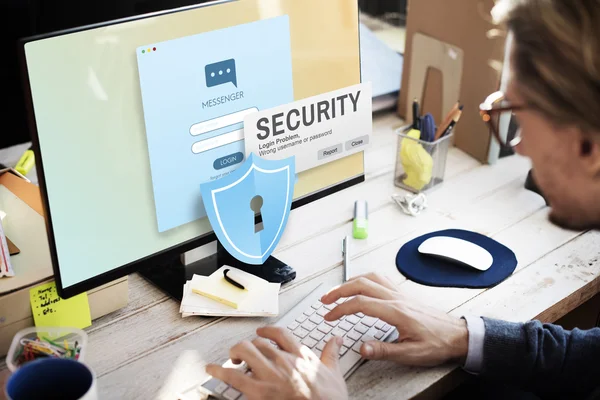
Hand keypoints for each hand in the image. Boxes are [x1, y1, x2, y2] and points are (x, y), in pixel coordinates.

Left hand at [206, 326, 347, 399]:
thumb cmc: (330, 399)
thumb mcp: (334, 373)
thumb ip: (331, 354)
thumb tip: (336, 340)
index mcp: (300, 355)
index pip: (279, 333)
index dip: (267, 331)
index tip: (261, 332)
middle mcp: (283, 360)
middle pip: (258, 342)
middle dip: (249, 346)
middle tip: (244, 353)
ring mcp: (270, 375)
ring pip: (245, 351)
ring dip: (235, 353)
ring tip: (232, 359)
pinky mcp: (259, 391)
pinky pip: (234, 376)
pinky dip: (219, 371)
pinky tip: (211, 369)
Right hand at [320, 273, 467, 366]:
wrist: (457, 335)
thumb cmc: (437, 343)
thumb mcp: (411, 353)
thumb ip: (384, 350)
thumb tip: (362, 348)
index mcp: (395, 311)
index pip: (360, 303)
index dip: (340, 309)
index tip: (329, 316)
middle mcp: (396, 298)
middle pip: (361, 284)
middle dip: (339, 290)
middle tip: (325, 300)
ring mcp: (400, 293)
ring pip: (370, 278)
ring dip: (350, 282)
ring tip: (338, 291)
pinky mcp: (404, 294)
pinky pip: (380, 279)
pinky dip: (365, 279)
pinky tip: (361, 285)